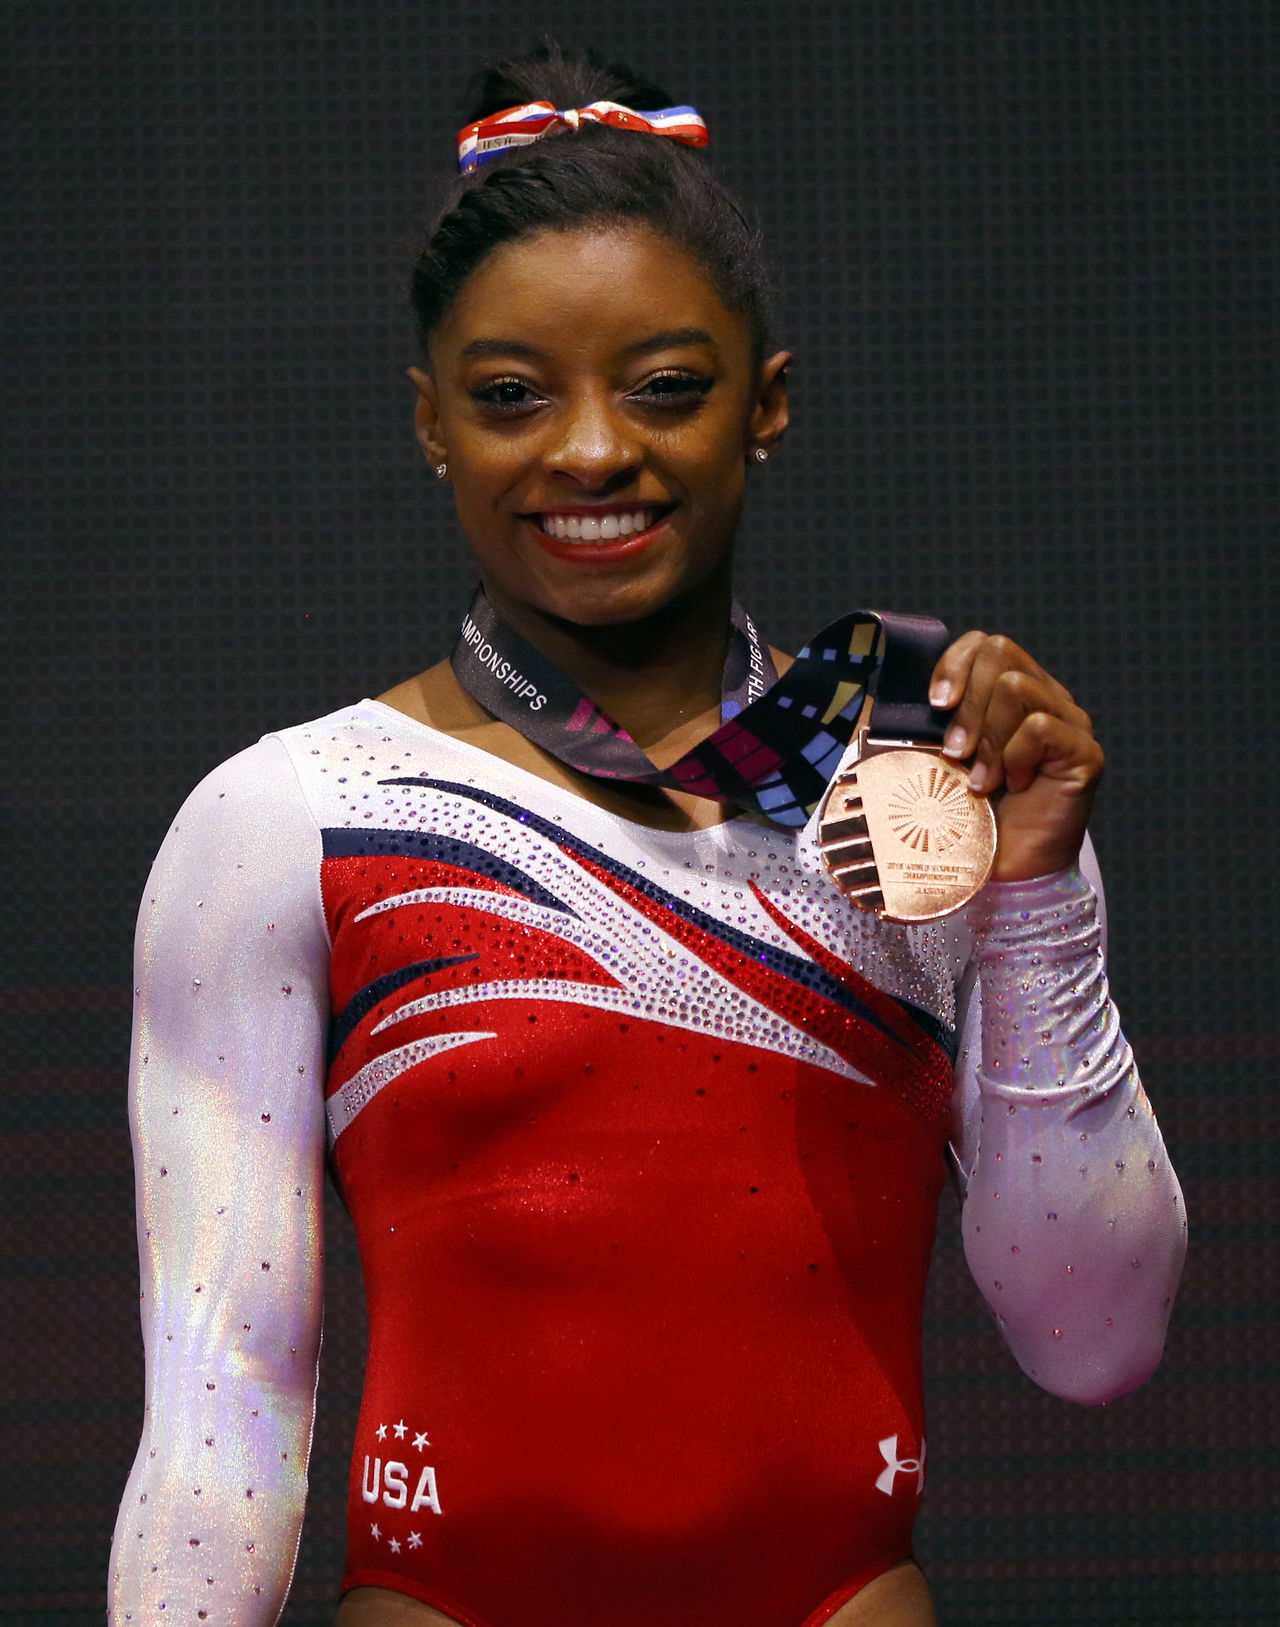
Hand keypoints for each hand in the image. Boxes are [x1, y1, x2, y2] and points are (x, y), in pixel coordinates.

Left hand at [929, 632, 1103, 881]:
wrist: (1004, 873)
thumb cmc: (969, 817)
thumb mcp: (935, 761)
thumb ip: (921, 726)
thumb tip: (873, 700)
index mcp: (1011, 694)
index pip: (984, 644)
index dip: (954, 665)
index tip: (935, 704)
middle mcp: (1046, 699)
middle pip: (1000, 654)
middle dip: (966, 704)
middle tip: (955, 753)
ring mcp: (1070, 723)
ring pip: (1017, 688)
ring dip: (987, 737)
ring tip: (982, 780)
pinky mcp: (1085, 753)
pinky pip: (1041, 727)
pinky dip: (1016, 757)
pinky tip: (1014, 786)